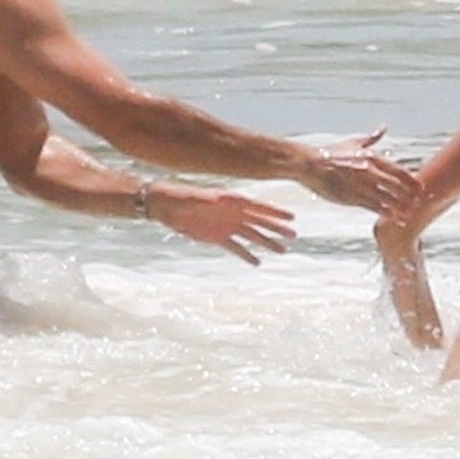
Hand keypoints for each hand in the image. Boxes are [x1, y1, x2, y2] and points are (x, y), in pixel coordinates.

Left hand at [147, 181, 296, 264]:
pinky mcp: (217, 238)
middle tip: (294, 235)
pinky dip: (245, 255)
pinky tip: (257, 262)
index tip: (291, 217)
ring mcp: (227, 225)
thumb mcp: (193, 196)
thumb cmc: (180, 196)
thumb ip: (206, 200)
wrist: (166, 205)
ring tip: (283, 250)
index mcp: (231, 200)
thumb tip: (216, 200)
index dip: (275, 212)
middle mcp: (233, 213)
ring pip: (251, 236)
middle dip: (276, 228)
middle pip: (260, 222)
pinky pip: (236, 247)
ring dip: (266, 242)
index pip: (258, 206)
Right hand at [299, 128, 419, 212]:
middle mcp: (369, 171)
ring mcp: (361, 185)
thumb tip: (383, 128)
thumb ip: (371, 138)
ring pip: (387, 198)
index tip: (421, 188)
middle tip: (419, 204)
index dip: (412, 181)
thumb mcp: (353, 142)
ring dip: (401, 207)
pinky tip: (393, 218)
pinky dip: (385, 212)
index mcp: (371, 157)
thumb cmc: (330, 153)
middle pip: (397, 186)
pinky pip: (373, 206)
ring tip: (409, 215)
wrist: (309, 164)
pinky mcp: (351, 196)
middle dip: (410, 196)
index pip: (398, 171)